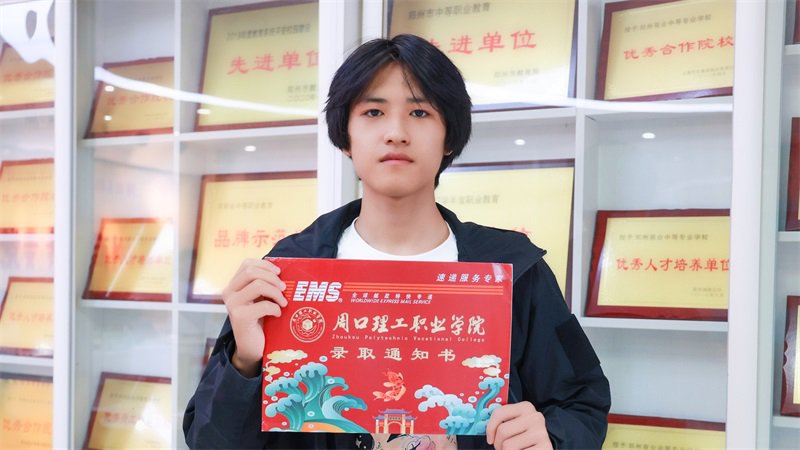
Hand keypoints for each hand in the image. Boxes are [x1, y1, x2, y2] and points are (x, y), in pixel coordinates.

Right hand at [222, 258, 286, 376]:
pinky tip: (277, 314)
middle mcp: (229, 292)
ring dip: (276, 292)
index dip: (265, 265)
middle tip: (284, 288)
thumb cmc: (260, 321)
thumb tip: (282, 271)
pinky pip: (263, 305)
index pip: (247, 264)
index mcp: (233, 285)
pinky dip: (275, 308)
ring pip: (258, 285)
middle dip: (272, 278)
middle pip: (251, 271)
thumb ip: (265, 285)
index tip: (279, 273)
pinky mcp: (240, 317)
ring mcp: (232, 305)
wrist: (252, 348)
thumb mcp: (261, 298)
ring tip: (283, 302)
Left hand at [486, 402, 551, 449]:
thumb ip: (503, 421)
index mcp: (526, 407)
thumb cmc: (523, 438)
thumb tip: (483, 426)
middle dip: (498, 444)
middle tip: (502, 448)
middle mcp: (535, 417)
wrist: (542, 449)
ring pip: (508, 446)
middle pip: (502, 431)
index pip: (499, 413)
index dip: (490, 429)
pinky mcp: (545, 447)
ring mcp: (541, 432)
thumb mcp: (515, 424)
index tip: (490, 438)